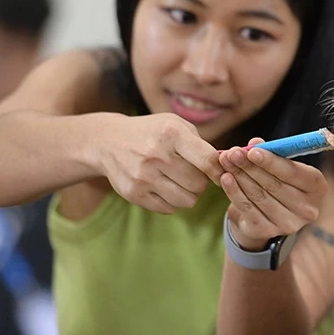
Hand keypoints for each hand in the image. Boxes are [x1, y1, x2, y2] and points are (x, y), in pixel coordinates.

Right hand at [93, 113, 223, 213]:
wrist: (108, 142)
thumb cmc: (153, 133)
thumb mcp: (176, 125)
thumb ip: (202, 145)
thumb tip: (225, 168)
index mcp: (172, 134)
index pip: (208, 161)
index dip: (220, 171)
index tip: (220, 173)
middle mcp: (157, 155)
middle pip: (199, 184)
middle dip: (202, 182)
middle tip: (194, 175)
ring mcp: (143, 176)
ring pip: (187, 200)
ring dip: (190, 194)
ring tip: (182, 182)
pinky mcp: (134, 193)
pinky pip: (169, 208)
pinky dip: (173, 201)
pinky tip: (165, 187)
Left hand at [219, 138, 327, 250]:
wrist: (268, 214)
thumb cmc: (279, 181)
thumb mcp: (279, 165)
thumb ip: (270, 152)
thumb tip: (255, 142)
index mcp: (317, 187)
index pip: (293, 173)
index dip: (271, 162)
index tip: (251, 151)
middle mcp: (308, 209)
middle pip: (274, 184)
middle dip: (250, 166)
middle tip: (232, 153)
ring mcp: (289, 224)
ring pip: (259, 195)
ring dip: (239, 176)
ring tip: (225, 161)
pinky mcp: (268, 232)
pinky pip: (248, 209)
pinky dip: (234, 192)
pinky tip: (225, 178)